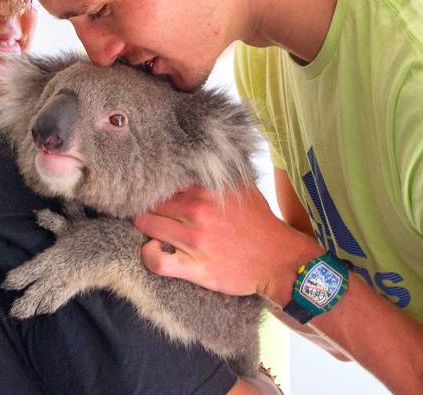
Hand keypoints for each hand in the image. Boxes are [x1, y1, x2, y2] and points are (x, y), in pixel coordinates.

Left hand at [132, 183, 322, 302]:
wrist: (278, 260)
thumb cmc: (259, 223)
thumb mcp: (243, 188)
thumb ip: (219, 172)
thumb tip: (200, 155)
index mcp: (206, 189)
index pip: (163, 179)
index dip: (153, 185)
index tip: (150, 190)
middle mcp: (198, 211)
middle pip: (150, 203)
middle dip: (144, 206)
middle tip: (145, 210)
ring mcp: (195, 240)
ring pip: (147, 226)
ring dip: (144, 227)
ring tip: (149, 229)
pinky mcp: (195, 267)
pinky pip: (157, 261)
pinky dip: (149, 255)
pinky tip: (154, 250)